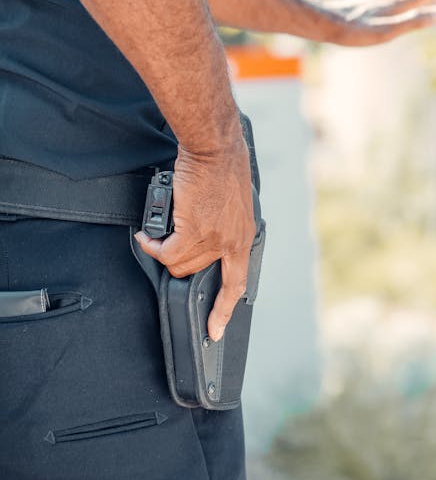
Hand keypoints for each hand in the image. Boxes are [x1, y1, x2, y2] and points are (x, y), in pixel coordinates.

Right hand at [135, 130, 255, 341]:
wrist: (216, 149)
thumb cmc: (223, 168)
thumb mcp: (235, 204)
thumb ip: (225, 226)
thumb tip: (207, 238)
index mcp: (243, 237)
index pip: (236, 284)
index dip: (224, 310)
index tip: (215, 330)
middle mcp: (231, 242)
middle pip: (195, 272)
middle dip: (177, 263)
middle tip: (165, 247)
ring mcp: (214, 237)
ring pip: (178, 263)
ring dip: (162, 252)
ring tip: (154, 237)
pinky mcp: (194, 228)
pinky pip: (166, 251)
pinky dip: (152, 245)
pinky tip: (147, 235)